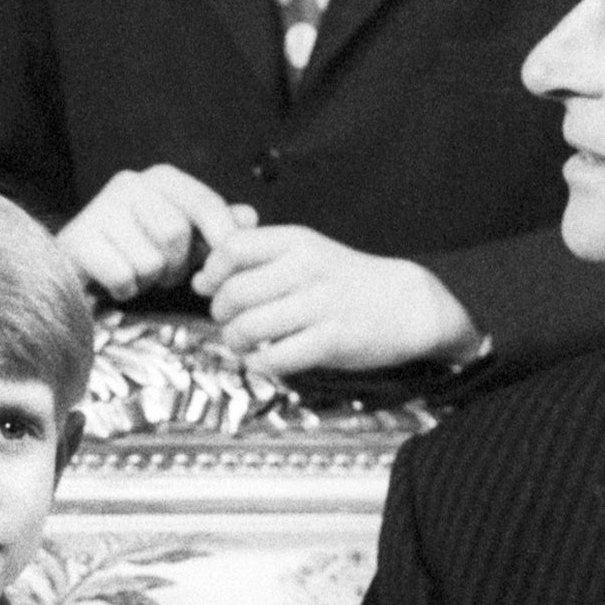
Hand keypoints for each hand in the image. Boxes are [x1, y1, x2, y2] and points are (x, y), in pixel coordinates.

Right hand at [56, 165, 241, 300]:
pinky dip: (124, 290)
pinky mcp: (79, 241)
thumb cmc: (138, 250)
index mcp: (160, 178)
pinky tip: (114, 281)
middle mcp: (129, 184)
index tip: (225, 267)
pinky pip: (123, 276)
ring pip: (150, 259)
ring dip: (149, 279)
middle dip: (176, 264)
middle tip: (164, 271)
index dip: (222, 240)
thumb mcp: (185, 239)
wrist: (77, 266)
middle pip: (176, 234)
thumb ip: (217, 227)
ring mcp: (100, 210)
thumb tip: (249, 218)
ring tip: (136, 272)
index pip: (205, 204)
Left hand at [196, 223, 478, 375]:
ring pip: (250, 327)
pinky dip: (259, 364)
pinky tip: (263, 360)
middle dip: (220, 313)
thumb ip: (255, 259)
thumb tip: (199, 279)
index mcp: (296, 241)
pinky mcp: (333, 341)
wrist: (405, 303)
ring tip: (242, 343)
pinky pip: (276, 358)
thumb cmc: (343, 279)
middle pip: (234, 292)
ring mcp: (321, 305)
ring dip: (235, 341)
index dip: (212, 272)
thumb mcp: (305, 252)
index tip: (212, 287)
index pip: (232, 249)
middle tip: (228, 321)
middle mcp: (307, 269)